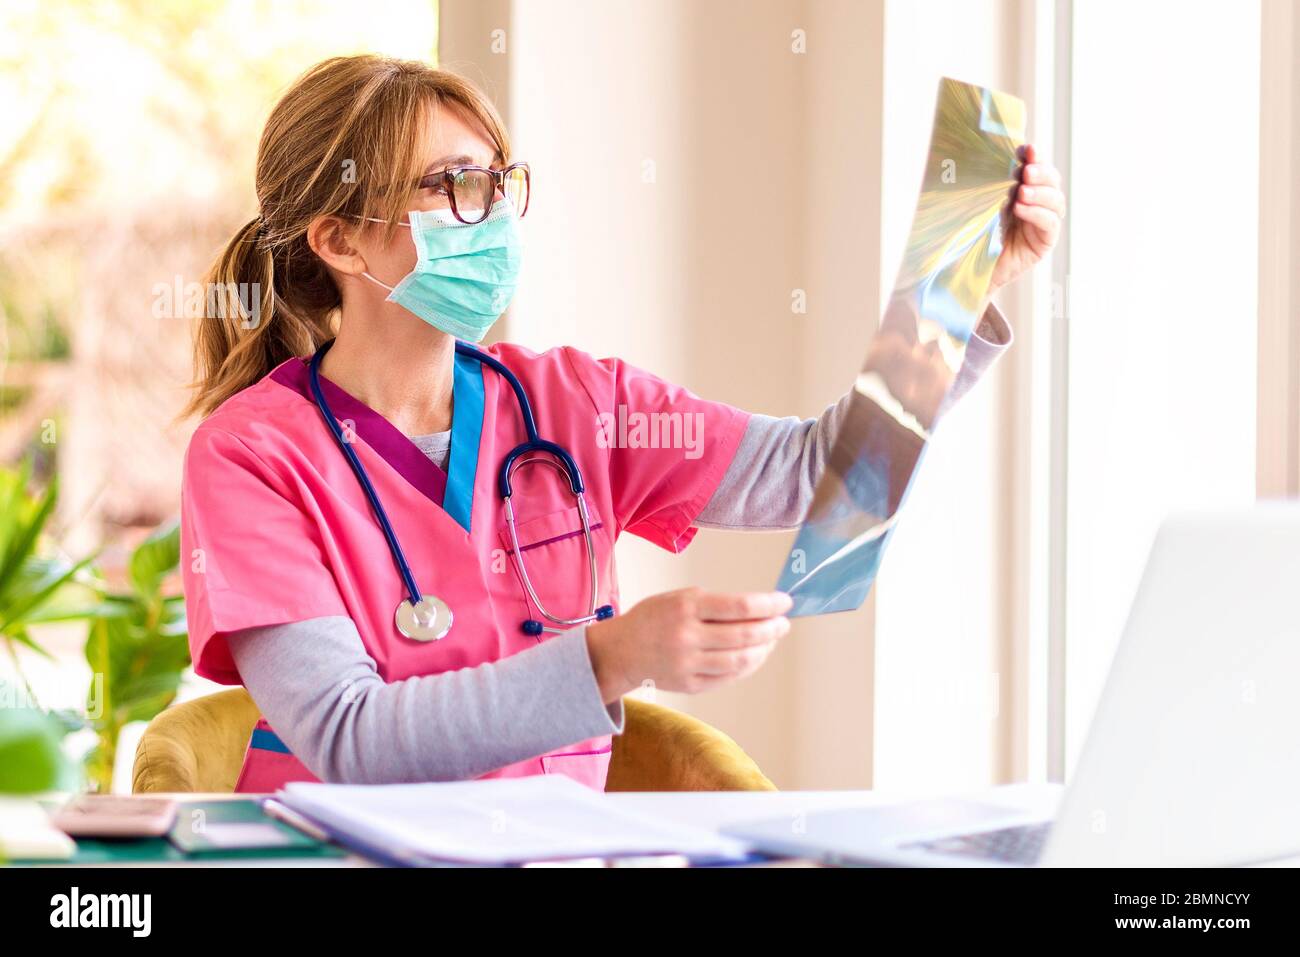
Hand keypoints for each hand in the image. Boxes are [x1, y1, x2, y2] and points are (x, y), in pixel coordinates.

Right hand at [585, 587, 792, 700]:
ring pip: (740, 660)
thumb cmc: (652, 619)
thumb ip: (714, 604)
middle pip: (744, 635)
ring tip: (772, 640)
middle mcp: (687, 636)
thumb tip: (758, 609)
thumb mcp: (678, 597)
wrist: (620, 652)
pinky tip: (755, 656)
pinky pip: (728, 677)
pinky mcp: (690, 685)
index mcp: (686, 607)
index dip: (768, 605)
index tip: (784, 602)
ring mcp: (689, 664)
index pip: (739, 606)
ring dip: (764, 649)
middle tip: (783, 623)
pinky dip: (747, 666)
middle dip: (772, 629)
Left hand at [988, 143, 1065, 294]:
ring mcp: (1043, 222)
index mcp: (1023, 188)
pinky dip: (1037, 213)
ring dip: (1040, 192)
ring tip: (1023, 192)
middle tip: (1026, 171)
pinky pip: (1050, 223)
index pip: (1036, 166)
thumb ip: (991, 183)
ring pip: (1056, 200)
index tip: (1027, 149)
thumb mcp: (982, 203)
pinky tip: (1021, 209)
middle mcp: (1037, 202)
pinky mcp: (1044, 241)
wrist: (968, 267)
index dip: (1035, 156)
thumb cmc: (973, 233)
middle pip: (1052, 180)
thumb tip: (993, 157)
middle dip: (1041, 173)